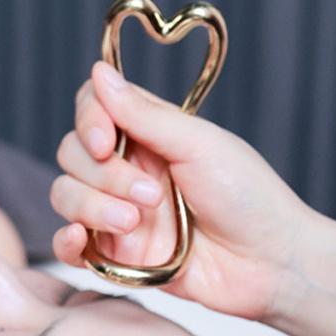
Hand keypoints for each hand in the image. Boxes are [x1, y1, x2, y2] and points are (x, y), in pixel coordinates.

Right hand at [52, 61, 320, 321]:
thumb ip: (144, 114)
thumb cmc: (248, 198)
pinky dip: (65, 241)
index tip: (105, 140)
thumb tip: (100, 72)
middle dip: (105, 175)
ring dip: (93, 207)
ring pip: (66, 196)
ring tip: (136, 223)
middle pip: (73, 154)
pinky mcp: (116, 257)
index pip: (93, 110)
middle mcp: (129, 172)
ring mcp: (118, 214)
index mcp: (150, 137)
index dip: (88, 120)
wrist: (269, 263)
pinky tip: (80, 239)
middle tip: (153, 195)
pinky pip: (69, 246)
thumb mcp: (199, 145)